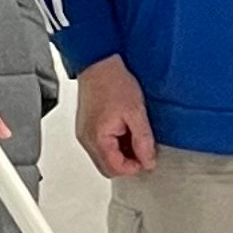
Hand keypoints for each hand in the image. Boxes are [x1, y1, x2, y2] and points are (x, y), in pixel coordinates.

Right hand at [74, 56, 157, 178]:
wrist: (99, 64)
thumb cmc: (114, 82)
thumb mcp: (136, 113)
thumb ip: (143, 140)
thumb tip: (148, 162)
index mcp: (97, 139)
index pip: (115, 169)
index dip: (134, 167)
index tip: (147, 157)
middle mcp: (87, 140)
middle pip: (108, 168)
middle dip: (127, 163)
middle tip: (142, 149)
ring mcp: (84, 134)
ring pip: (104, 158)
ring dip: (121, 154)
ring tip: (133, 135)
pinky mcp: (86, 128)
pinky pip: (101, 146)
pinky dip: (114, 145)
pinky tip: (124, 130)